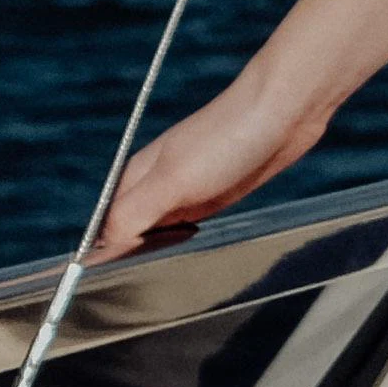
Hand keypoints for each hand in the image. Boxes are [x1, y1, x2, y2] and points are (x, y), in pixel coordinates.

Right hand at [100, 67, 333, 255]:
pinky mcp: (213, 195)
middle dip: (135, 257)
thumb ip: (134, 213)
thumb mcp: (173, 180)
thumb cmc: (228, 137)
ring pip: (159, 232)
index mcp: (134, 178)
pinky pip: (187, 227)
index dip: (111, 255)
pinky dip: (185, 241)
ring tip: (168, 265)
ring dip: (160, 251)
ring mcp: (185, 190)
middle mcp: (155, 185)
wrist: (285, 112)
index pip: (106, 229)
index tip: (125, 274)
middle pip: (130, 234)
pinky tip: (193, 247)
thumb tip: (102, 247)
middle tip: (151, 273)